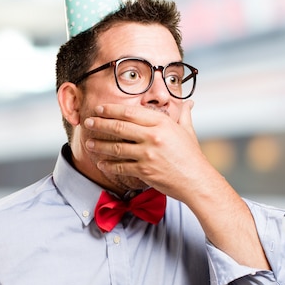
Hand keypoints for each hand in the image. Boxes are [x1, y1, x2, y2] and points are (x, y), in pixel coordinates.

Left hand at [84, 102, 269, 268]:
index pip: (130, 112)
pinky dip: (109, 165)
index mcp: (161, 123)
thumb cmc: (192, 156)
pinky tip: (101, 163)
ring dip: (100, 145)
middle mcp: (153, 136)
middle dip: (100, 124)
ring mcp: (148, 154)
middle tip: (88, 122)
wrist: (197, 181)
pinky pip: (121, 166)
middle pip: (119, 127)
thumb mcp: (188, 131)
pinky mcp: (144, 170)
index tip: (100, 109)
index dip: (112, 110)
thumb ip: (184, 115)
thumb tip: (189, 103)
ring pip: (116, 147)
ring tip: (89, 143)